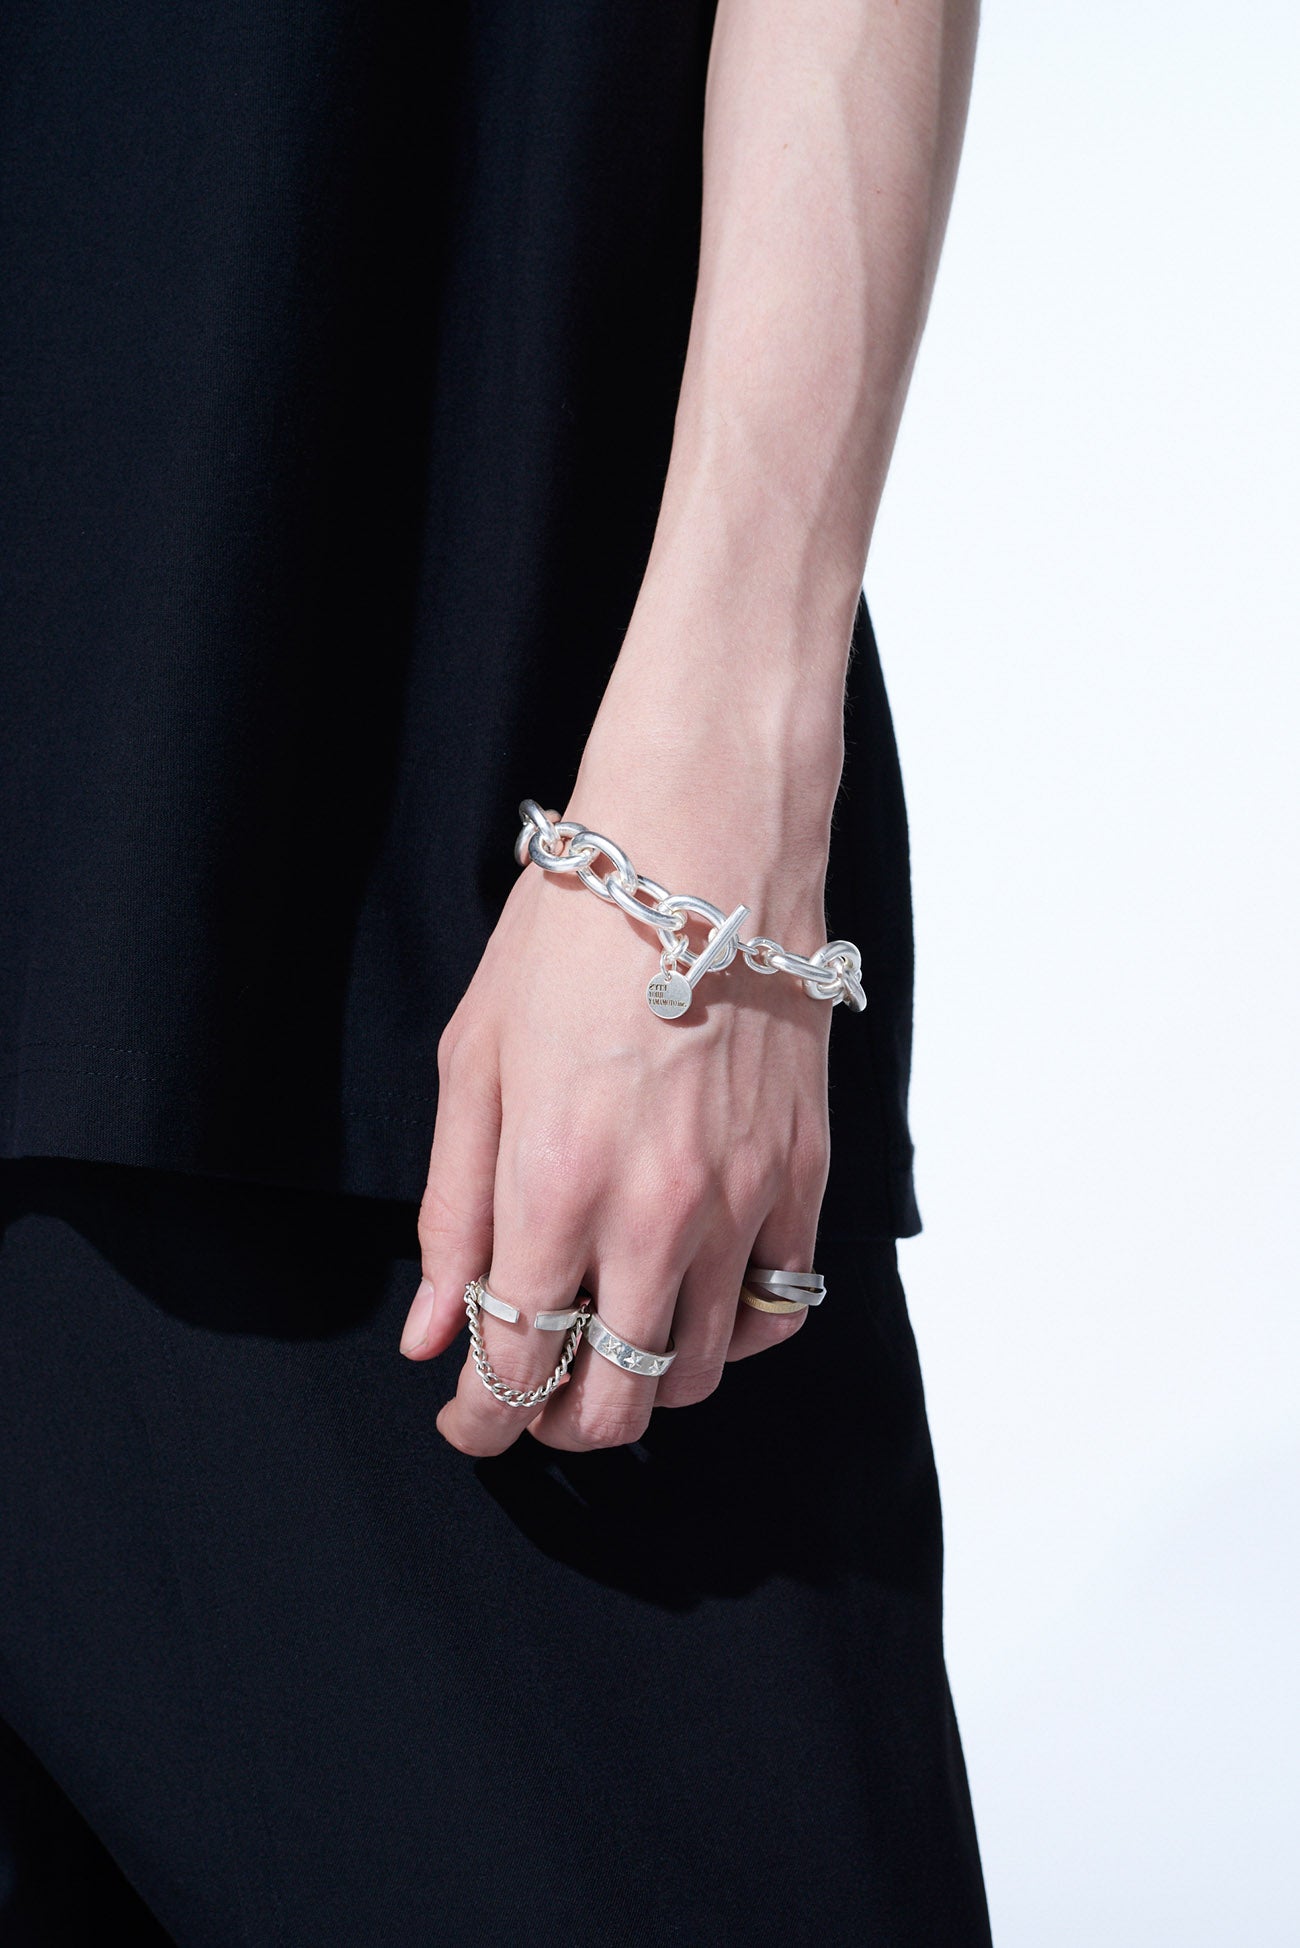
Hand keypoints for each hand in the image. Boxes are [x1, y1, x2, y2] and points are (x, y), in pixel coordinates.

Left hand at [398, 685, 841, 1455]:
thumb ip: (451, 1213)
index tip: (465, 1420)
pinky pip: (777, 1308)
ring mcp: (743, 1200)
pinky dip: (730, 1333)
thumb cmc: (572, 936)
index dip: (480, 1421)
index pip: (515, 1368)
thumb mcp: (473, 1064)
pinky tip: (692, 1298)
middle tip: (532, 1396)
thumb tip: (435, 1335)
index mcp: (554, 1185)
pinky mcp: (802, 1176)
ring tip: (606, 1338)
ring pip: (699, 1372)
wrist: (705, 845)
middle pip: (616, 1401)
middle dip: (560, 1423)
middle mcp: (656, 1214)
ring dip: (642, 1384)